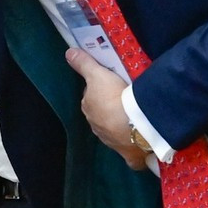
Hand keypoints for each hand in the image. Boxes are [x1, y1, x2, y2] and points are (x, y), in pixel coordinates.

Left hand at [65, 49, 148, 169]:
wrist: (135, 124)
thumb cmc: (114, 97)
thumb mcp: (98, 75)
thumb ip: (84, 64)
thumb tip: (68, 52)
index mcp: (89, 109)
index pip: (92, 98)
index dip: (101, 92)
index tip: (112, 87)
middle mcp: (96, 126)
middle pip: (102, 115)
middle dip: (110, 110)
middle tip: (125, 101)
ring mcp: (111, 141)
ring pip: (114, 132)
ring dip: (121, 126)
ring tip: (134, 119)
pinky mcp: (127, 154)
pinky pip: (129, 153)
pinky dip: (132, 150)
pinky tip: (139, 147)